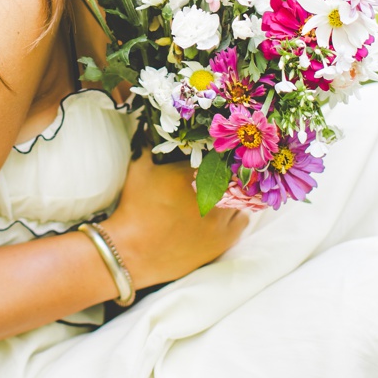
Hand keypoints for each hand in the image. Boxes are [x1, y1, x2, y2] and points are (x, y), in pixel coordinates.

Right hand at [100, 151, 249, 290]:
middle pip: (235, 173)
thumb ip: (149, 143)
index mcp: (192, 172)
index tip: (215, 152)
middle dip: (229, 170)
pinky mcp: (225, 238)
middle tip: (223, 170)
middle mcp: (212, 193)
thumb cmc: (134, 208)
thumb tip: (153, 125)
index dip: (218, 151)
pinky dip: (237, 213)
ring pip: (243, 195)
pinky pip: (244, 218)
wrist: (133, 252)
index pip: (218, 152)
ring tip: (224, 191)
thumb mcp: (138, 169)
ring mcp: (221, 217)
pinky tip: (225, 212)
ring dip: (235, 191)